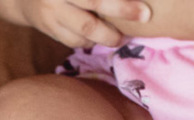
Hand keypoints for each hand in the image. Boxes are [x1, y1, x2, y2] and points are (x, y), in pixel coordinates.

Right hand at [0, 0, 150, 48]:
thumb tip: (128, 0)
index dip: (118, 0)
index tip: (141, 4)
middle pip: (94, 3)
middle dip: (122, 10)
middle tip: (145, 15)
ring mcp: (50, 13)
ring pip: (84, 30)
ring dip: (107, 35)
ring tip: (121, 37)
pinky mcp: (48, 28)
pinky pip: (73, 40)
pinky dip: (90, 41)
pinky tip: (99, 38)